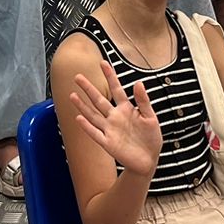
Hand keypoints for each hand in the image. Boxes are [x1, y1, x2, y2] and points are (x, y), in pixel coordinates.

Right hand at [71, 60, 162, 176]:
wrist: (148, 160)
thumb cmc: (150, 138)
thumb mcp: (151, 118)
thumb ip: (143, 101)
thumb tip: (138, 82)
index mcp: (126, 109)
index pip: (116, 89)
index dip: (110, 76)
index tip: (103, 63)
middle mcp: (115, 117)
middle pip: (99, 100)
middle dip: (89, 88)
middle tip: (78, 77)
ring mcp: (110, 130)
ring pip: (93, 115)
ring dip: (83, 106)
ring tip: (72, 95)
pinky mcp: (108, 143)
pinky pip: (95, 133)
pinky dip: (87, 126)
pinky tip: (79, 117)